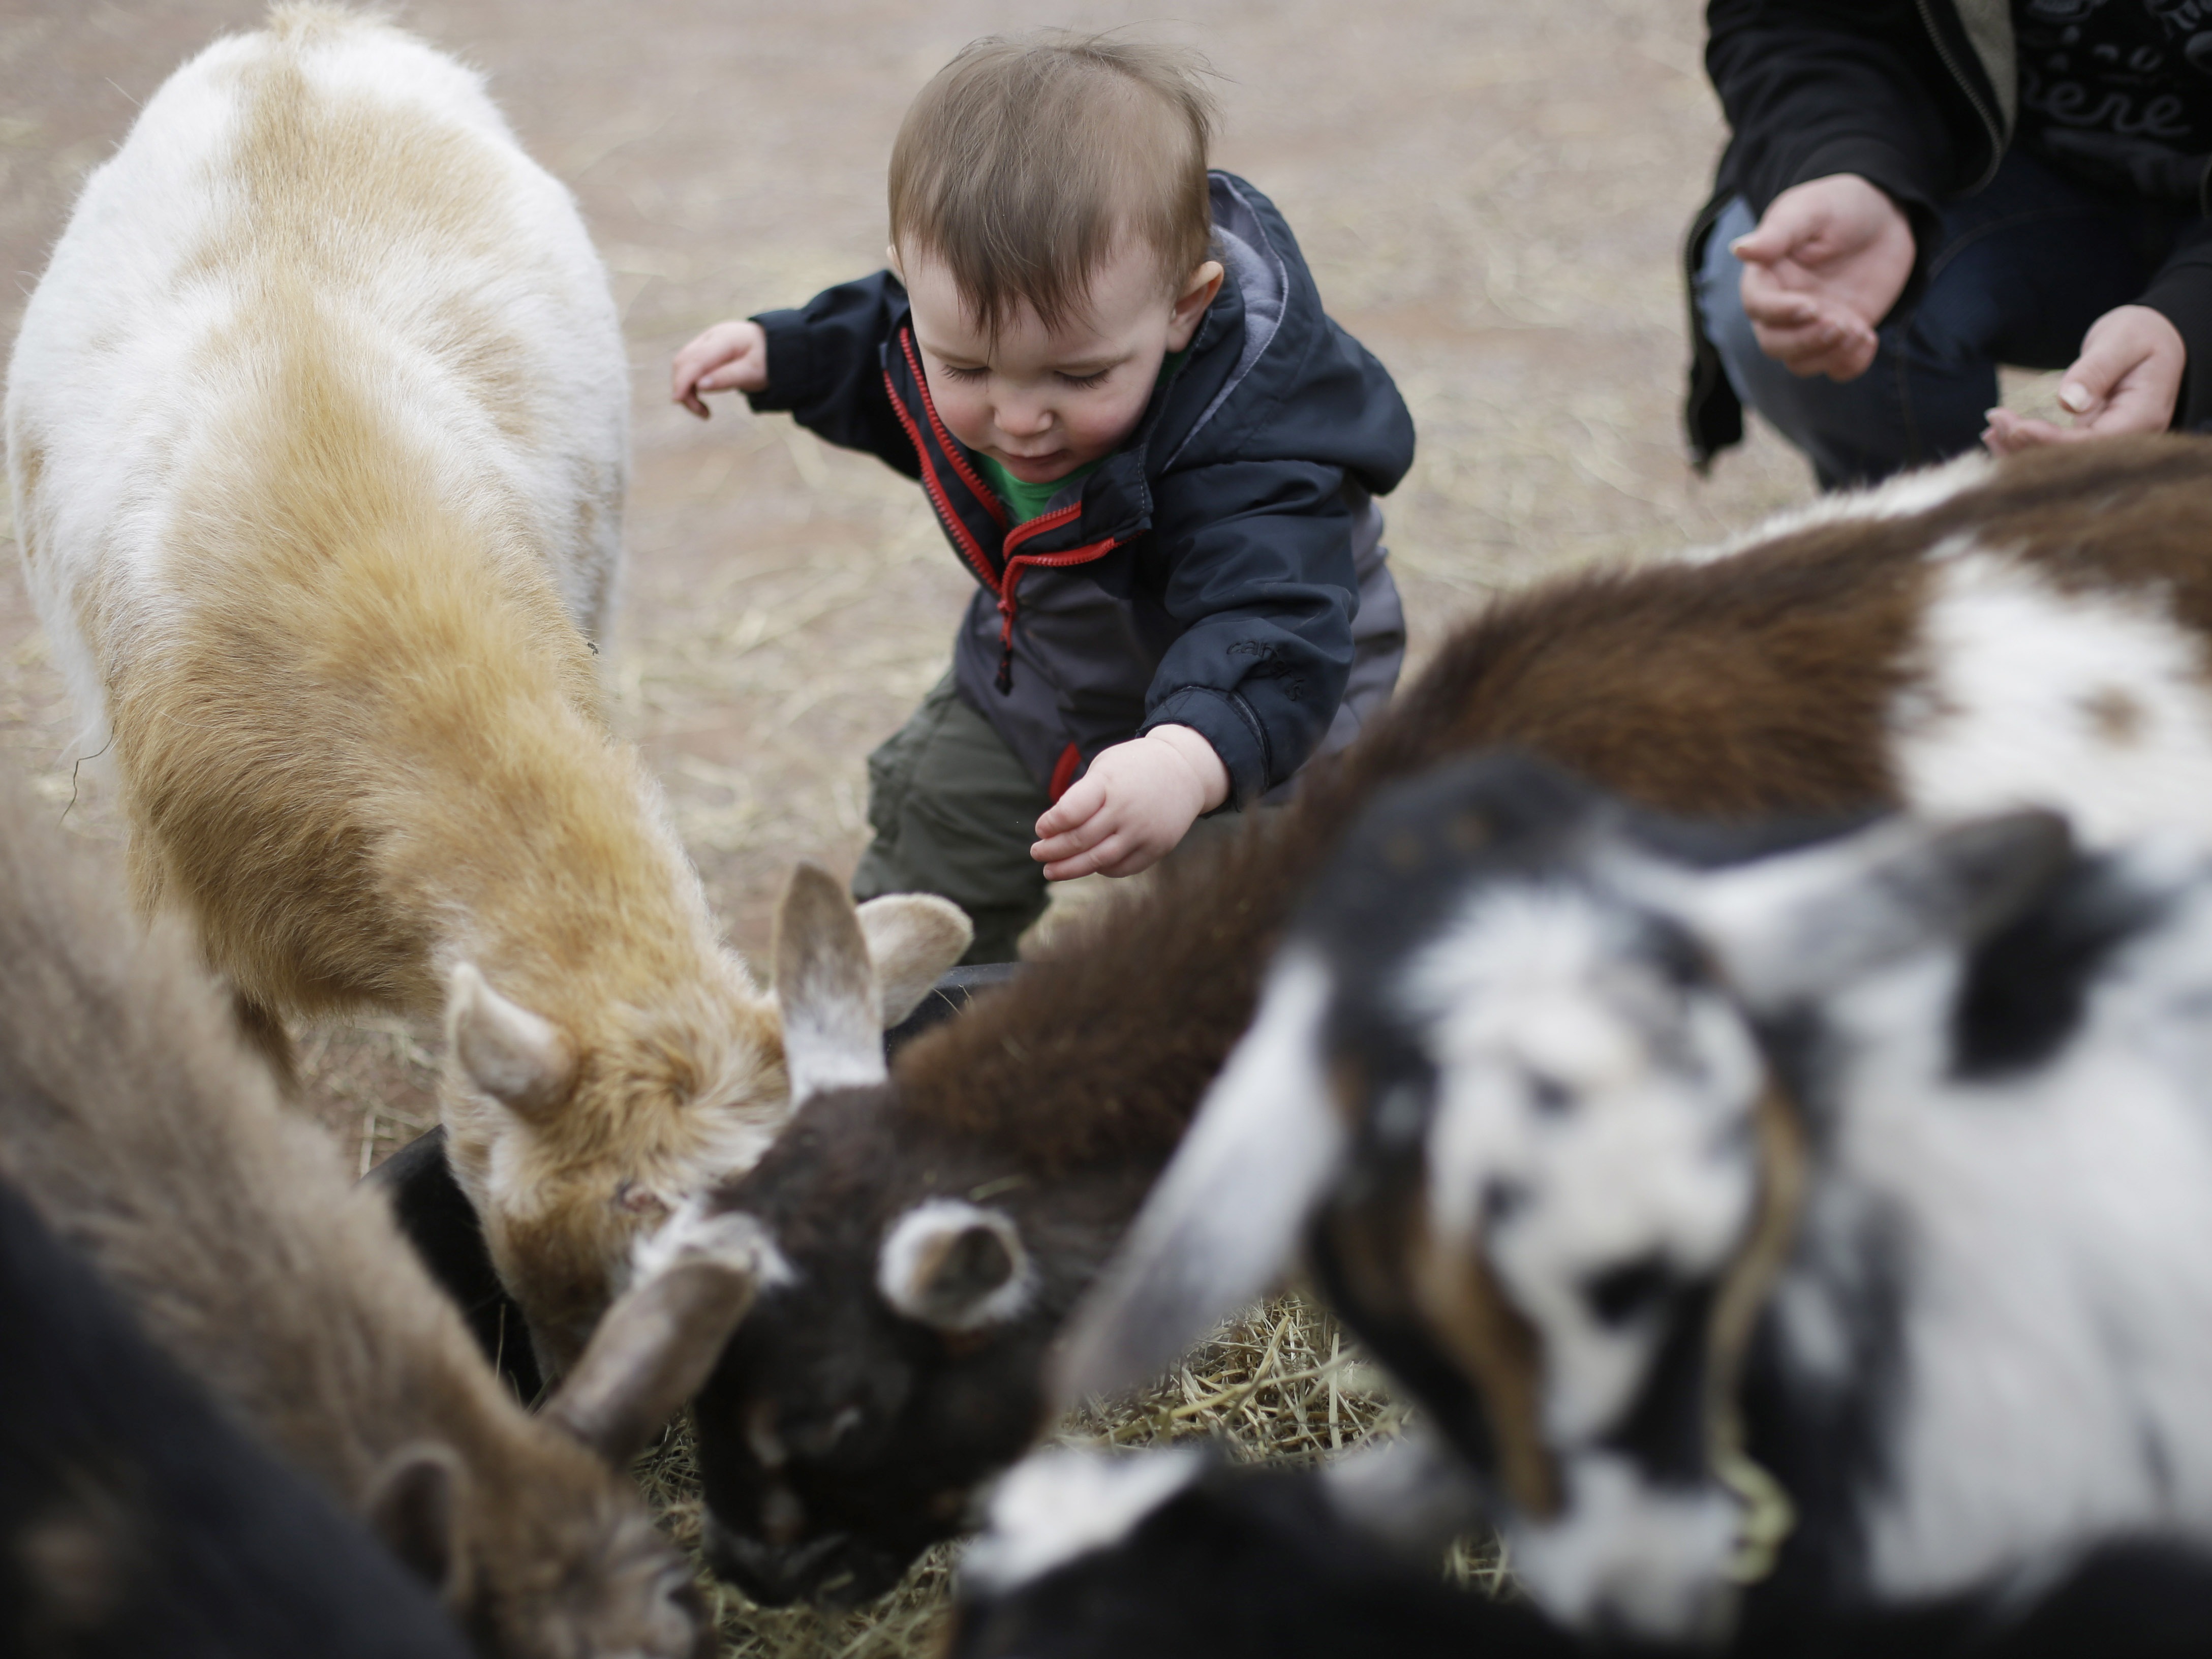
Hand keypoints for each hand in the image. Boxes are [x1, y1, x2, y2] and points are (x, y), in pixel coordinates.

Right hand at [671, 320, 768, 417]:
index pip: (696, 359)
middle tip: (702, 413)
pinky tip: (701, 399)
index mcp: (725, 338)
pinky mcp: (704, 350)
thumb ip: (728, 377)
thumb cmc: (767, 360)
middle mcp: (711, 336)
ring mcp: (705, 341)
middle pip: (684, 361)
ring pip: (683, 365)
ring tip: (704, 411)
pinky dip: (690, 384)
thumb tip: (699, 385)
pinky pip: (689, 367)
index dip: (683, 380)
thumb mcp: (754, 372)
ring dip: (686, 388)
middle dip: (684, 388)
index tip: (677, 400)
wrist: (776, 347)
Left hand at [1030, 726, 1229, 880]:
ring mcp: (1143, 831)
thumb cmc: (1134, 768)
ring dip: (1069, 868)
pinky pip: (1121, 868)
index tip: (1040, 828)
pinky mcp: (1157, 847)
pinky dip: (1101, 869)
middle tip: (1036, 853)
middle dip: (1051, 850)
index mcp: (1109, 783)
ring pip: (1098, 860)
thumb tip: (1052, 830)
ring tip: (1050, 871)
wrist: (1185, 770)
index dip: (1050, 825)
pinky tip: (1088, 865)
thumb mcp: (1105, 766)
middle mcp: (1126, 809)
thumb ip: (1081, 796)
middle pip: (1079, 840)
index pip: (1070, 812)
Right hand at [1731, 174, 1914, 381]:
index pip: (1758, 307)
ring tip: (1859, 330)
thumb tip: (1740, 249)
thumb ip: (1778, 232)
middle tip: (1841, 322)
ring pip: (1801, 363)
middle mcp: (1783, 308)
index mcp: (1766, 277)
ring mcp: (1811, 326)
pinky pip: (1837, 368)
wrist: (1884, 216)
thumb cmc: (1840, 205)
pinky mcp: (1840, 336)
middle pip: (1775, 345)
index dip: (1780, 313)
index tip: (1811, 306)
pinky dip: (1852, 364)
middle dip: (1806, 341)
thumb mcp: (1811, 210)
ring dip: (1829, 354)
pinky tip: (1870, 338)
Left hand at [1982, 305, 2184, 454]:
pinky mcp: (2091, 441)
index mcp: (2143, 418)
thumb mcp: (2123, 340)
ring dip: (2020, 450)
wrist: (2153, 341)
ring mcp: (2109, 445)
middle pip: (2071, 461)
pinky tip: (1996, 436)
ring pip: (2059, 462)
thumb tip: (2068, 402)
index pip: (2093, 444)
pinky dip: (2025, 446)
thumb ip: (2098, 369)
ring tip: (1990, 428)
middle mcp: (2128, 441)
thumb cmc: (2142, 335)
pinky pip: (2056, 452)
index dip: (2051, 441)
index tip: (2016, 426)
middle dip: (2028, 446)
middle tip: (1994, 418)